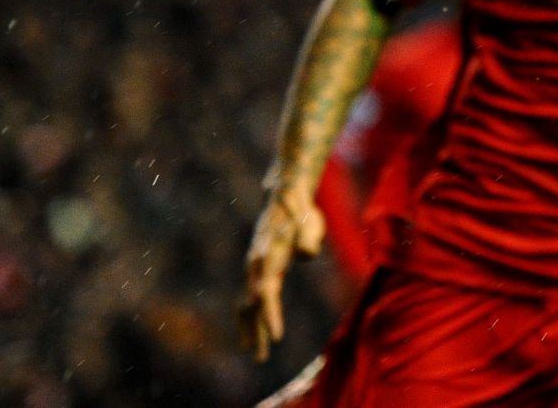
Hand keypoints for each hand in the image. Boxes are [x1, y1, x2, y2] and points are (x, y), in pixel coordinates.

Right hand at [239, 185, 326, 361]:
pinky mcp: (256, 272)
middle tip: (262, 358)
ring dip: (250, 330)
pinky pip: (248, 300)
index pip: (267, 292)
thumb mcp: (311, 221)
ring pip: (246, 305)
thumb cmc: (302, 212)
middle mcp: (255, 265)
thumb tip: (304, 255)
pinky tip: (252, 338)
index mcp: (267, 255)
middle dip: (256, 332)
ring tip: (258, 356)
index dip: (270, 314)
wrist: (285, 199)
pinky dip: (248, 320)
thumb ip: (309, 239)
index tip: (276, 336)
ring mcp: (253, 269)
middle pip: (253, 304)